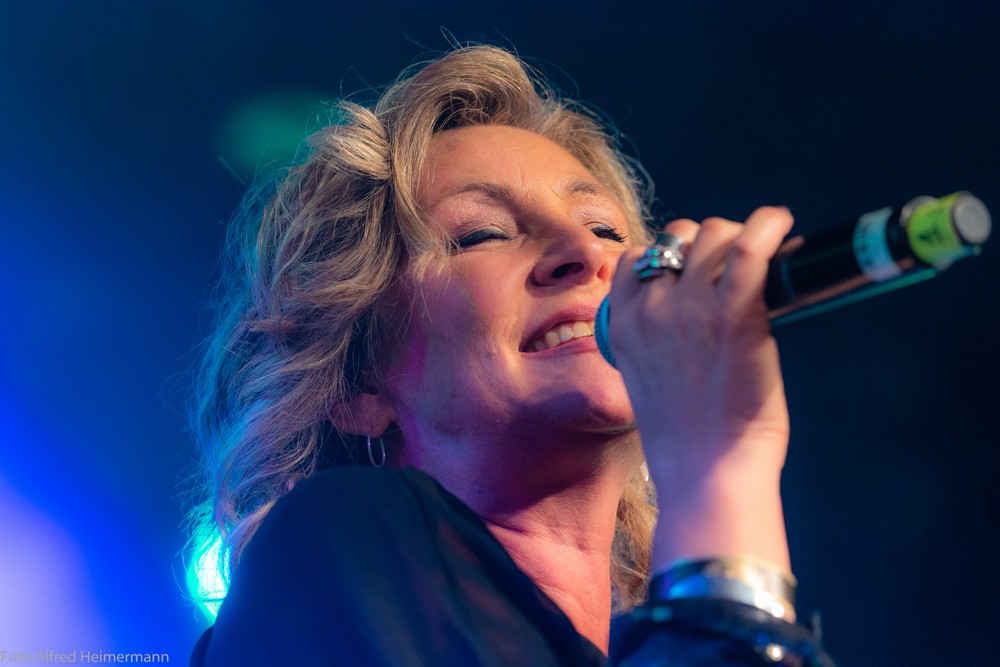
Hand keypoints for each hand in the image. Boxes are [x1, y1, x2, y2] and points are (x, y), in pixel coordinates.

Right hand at [607, 206, 794, 567]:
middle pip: (679, 238)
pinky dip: (769, 226)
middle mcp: (649, 307)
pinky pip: (749, 247)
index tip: (697, 271)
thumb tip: (701, 313)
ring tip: (765, 258)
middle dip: (709, 245)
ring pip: (713, 233)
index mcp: (621, 324)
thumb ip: (661, 341)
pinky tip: (782, 225)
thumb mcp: (650, 382)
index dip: (671, 257)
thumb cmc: (689, 443)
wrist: (706, 476)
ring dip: (740, 237)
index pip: (637, 259)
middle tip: (739, 270)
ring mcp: (687, 307)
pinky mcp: (732, 314)